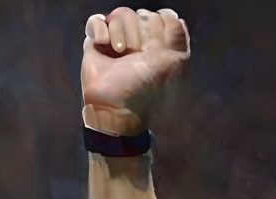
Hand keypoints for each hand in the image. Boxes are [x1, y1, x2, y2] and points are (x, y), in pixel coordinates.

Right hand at [81, 8, 189, 135]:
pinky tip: (103, 47)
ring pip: (121, 14)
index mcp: (162, 47)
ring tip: (119, 54)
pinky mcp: (98, 43)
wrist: (114, 107)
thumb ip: (178, 37)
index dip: (158, 29)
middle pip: (142, 14)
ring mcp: (120, 40)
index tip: (155, 50)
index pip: (163, 17)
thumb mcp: (171, 64)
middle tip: (136, 56)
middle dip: (139, 34)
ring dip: (120, 34)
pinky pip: (97, 20)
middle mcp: (142, 42)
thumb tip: (173, 15)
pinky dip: (99, 31)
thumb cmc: (144, 90)